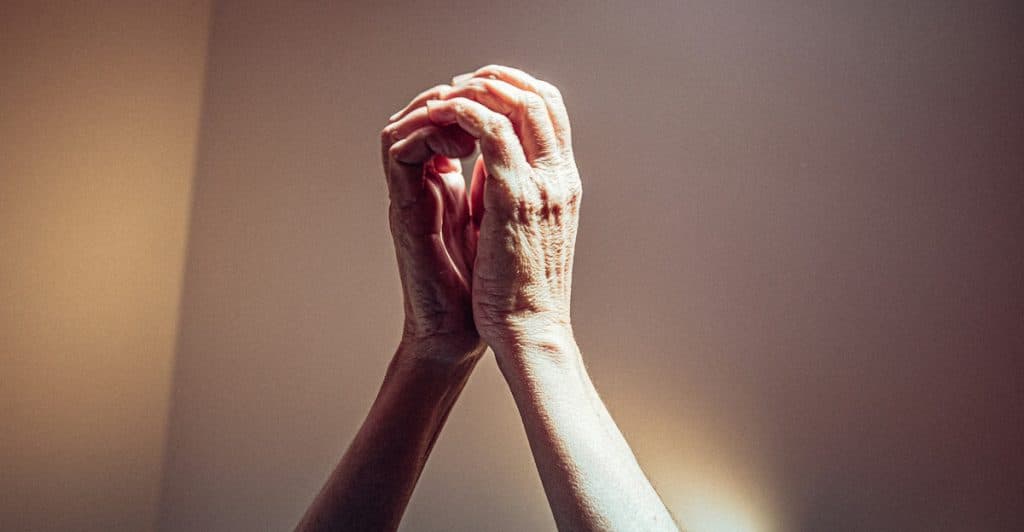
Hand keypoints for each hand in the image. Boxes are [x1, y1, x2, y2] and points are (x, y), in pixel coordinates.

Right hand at [380, 90, 485, 363]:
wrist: (462, 333)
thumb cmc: (486, 288)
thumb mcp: (503, 221)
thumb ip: (500, 185)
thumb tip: (523, 151)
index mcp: (450, 184)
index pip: (451, 121)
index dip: (477, 101)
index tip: (508, 104)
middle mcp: (426, 184)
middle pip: (424, 113)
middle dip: (458, 95)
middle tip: (486, 98)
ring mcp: (411, 196)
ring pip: (403, 124)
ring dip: (438, 109)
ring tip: (471, 115)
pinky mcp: (403, 210)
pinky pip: (397, 152)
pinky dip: (425, 133)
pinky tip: (460, 140)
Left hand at [426, 66, 582, 361]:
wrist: (531, 332)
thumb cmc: (523, 292)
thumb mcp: (525, 231)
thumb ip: (513, 191)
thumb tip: (491, 162)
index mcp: (564, 185)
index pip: (553, 113)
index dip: (517, 89)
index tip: (482, 92)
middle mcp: (560, 178)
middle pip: (541, 97)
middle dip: (497, 80)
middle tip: (460, 83)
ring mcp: (540, 185)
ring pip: (517, 104)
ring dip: (478, 90)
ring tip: (447, 95)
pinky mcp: (513, 198)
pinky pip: (490, 132)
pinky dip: (464, 113)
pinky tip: (441, 117)